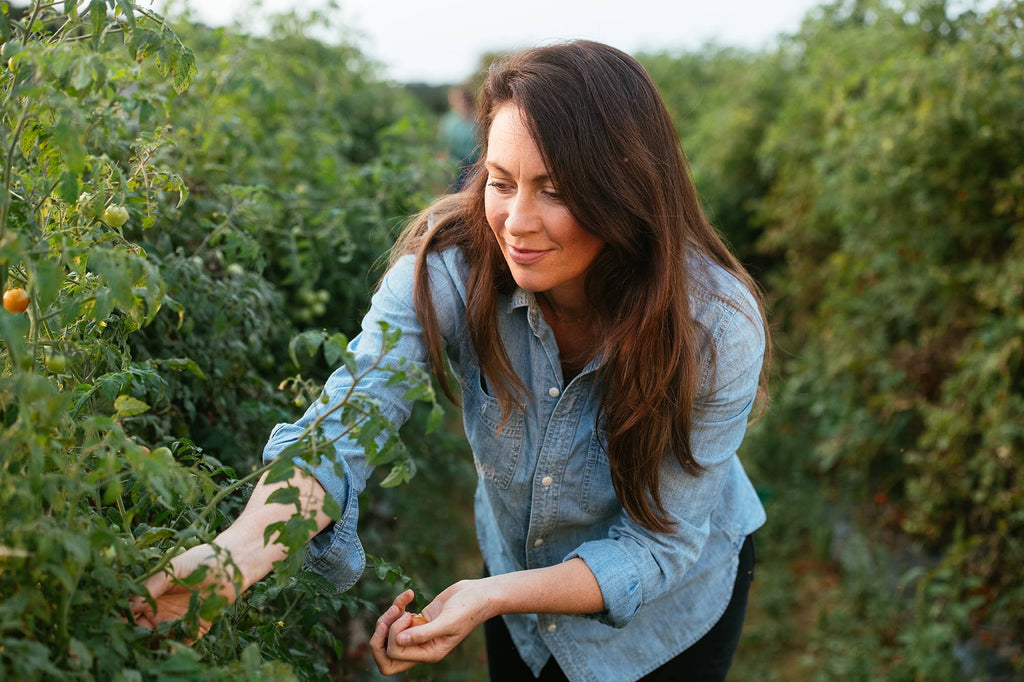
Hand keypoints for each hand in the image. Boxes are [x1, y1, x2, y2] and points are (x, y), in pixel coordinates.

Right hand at [128, 543, 239, 641]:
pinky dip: (175, 646)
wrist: (234, 563)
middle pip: (141, 629)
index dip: (122, 617)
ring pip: (159, 638)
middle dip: (133, 635)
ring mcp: (178, 620)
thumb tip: (130, 603)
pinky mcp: (196, 628)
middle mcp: (162, 610)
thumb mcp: (173, 568)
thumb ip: (153, 584)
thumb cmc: (202, 559)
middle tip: (127, 639)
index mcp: (153, 595)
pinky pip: (182, 641)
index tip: (114, 623)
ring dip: (152, 643)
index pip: (131, 610)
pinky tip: (169, 648)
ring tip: (146, 645)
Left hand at [369, 580, 495, 674]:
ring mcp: (419, 632)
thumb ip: (423, 634)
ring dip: (389, 617)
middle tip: (393, 613)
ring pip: (390, 634)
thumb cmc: (468, 608)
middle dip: (382, 633)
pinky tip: (408, 595)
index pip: (394, 655)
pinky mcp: (419, 619)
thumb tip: (399, 641)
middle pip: (386, 653)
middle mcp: (422, 646)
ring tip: (401, 603)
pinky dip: (397, 605)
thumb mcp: (448, 621)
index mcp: (429, 653)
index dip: (393, 636)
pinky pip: (397, 617)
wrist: (479, 594)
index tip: (408, 617)